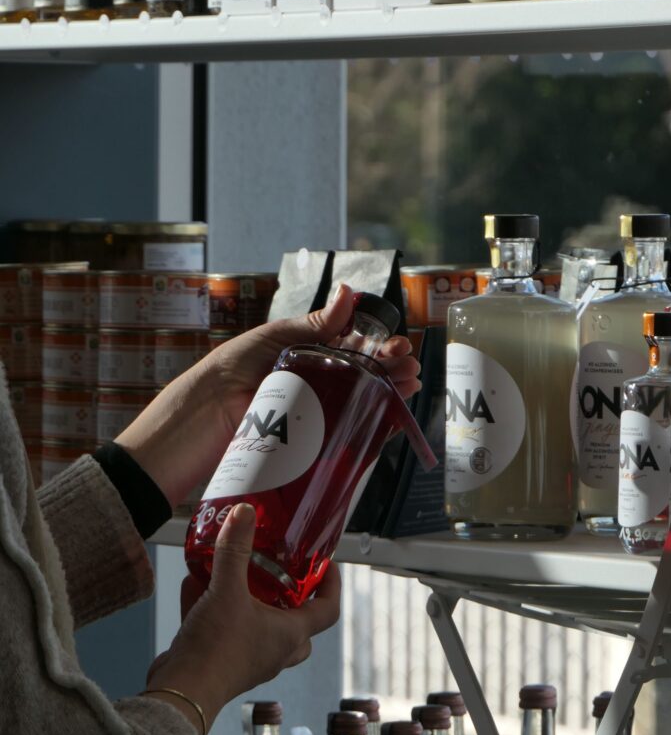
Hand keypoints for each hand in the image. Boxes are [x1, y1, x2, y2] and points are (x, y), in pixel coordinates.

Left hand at [116, 284, 420, 507]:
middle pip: (362, 374)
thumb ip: (313, 325)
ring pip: (359, 402)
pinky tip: (387, 420)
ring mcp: (310, 412)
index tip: (399, 348)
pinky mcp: (306, 442)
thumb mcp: (271, 341)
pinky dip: (369, 427)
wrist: (196, 425)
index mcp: (302, 352)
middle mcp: (310, 381)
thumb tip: (349, 293)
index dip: (379, 346)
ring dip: (387, 395)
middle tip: (409, 371)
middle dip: (391, 370)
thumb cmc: (225, 375)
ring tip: (406, 390)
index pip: (352, 345)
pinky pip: (344, 433)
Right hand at [145, 504, 340, 732]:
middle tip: (280, 575)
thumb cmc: (216, 649)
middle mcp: (275, 650)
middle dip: (291, 600)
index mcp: (290, 634)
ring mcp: (250, 660)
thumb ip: (234, 550)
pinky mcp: (222, 663)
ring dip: (246, 600)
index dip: (331, 585)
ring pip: (260, 628)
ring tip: (228, 571)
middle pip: (298, 625)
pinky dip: (212, 608)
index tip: (325, 565)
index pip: (328, 610)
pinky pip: (225, 631)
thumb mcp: (226, 590)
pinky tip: (192, 585)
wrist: (181, 692)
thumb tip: (244, 512)